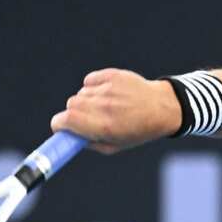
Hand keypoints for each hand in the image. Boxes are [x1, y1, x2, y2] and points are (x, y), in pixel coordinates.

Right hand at [50, 68, 181, 153]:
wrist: (162, 107)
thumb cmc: (138, 131)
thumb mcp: (115, 146)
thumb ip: (90, 143)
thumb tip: (69, 136)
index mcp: (105, 127)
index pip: (66, 120)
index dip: (59, 124)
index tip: (60, 127)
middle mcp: (105, 106)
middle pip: (70, 105)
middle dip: (72, 114)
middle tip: (85, 119)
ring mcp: (109, 89)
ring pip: (80, 94)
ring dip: (85, 101)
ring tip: (103, 107)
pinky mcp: (112, 75)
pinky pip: (89, 81)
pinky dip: (92, 87)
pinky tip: (106, 94)